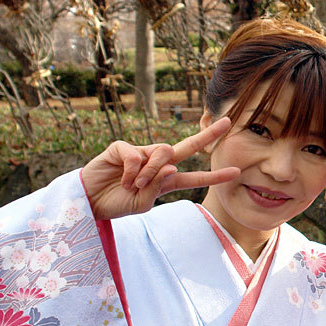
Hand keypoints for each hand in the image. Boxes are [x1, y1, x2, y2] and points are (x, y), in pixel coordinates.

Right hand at [82, 117, 240, 219]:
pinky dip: (132, 170)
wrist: (88, 203)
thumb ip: (157, 187)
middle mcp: (156, 163)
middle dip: (208, 135)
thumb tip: (170, 166)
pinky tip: (123, 178)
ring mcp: (140, 153)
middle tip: (228, 121)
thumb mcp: (142, 203)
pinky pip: (136, 154)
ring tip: (135, 184)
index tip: (236, 171)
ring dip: (152, 171)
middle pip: (186, 147)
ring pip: (163, 152)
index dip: (214, 175)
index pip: (194, 177)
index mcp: (165, 180)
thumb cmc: (116, 203)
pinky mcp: (122, 148)